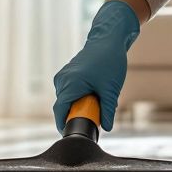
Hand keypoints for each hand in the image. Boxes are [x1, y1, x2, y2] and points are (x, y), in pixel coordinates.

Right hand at [52, 0, 141, 131]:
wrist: (108, 39)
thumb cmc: (109, 60)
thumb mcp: (111, 89)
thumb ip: (108, 111)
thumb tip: (106, 127)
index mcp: (69, 84)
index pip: (60, 111)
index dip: (65, 124)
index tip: (74, 132)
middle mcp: (62, 80)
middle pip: (65, 106)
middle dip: (78, 114)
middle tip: (95, 115)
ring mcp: (64, 76)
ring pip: (68, 99)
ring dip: (81, 104)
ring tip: (98, 99)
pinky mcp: (68, 74)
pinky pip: (70, 91)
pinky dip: (81, 95)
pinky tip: (95, 90)